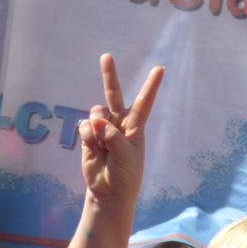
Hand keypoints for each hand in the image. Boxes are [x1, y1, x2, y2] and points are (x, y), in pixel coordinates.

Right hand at [79, 54, 163, 210]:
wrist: (108, 191)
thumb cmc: (126, 174)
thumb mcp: (126, 156)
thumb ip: (113, 137)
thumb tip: (96, 121)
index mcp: (136, 125)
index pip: (145, 101)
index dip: (151, 85)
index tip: (160, 68)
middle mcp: (119, 122)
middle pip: (114, 93)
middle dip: (109, 75)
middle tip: (106, 56)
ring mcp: (102, 127)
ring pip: (97, 112)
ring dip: (98, 125)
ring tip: (102, 143)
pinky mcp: (88, 135)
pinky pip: (85, 126)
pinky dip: (88, 136)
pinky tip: (94, 148)